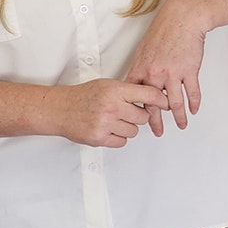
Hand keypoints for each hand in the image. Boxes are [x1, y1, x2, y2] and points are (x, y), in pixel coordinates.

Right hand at [45, 79, 170, 147]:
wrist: (60, 109)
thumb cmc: (84, 96)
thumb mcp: (108, 85)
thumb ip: (128, 91)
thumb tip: (153, 97)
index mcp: (115, 90)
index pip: (148, 95)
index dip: (161, 100)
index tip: (167, 103)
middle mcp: (112, 107)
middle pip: (143, 117)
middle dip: (138, 116)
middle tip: (128, 113)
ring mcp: (106, 123)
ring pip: (134, 131)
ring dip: (128, 127)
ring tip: (115, 120)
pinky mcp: (100, 138)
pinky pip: (122, 142)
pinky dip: (118, 137)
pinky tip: (109, 129)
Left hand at [124, 0, 209, 136]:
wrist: (183, 18)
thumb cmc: (164, 30)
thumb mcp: (144, 49)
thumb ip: (140, 68)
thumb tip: (136, 82)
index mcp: (142, 68)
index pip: (135, 96)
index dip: (136, 110)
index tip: (137, 119)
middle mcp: (156, 74)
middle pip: (153, 105)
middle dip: (155, 121)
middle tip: (157, 131)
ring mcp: (173, 73)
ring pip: (175, 103)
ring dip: (178, 117)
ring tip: (181, 125)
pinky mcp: (189, 71)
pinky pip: (192, 92)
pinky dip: (194, 103)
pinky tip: (194, 110)